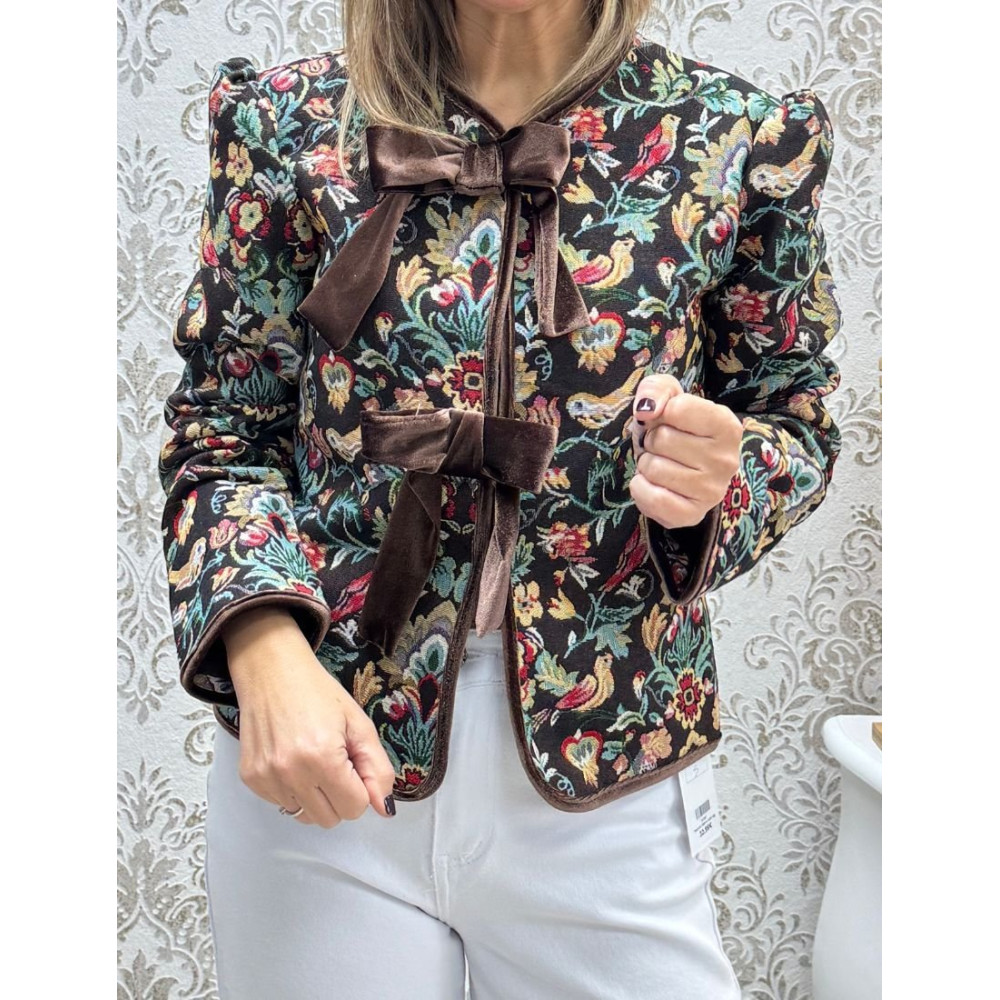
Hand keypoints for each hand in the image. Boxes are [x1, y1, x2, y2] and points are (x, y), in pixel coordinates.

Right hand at [221, 606, 396, 827]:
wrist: (271, 672)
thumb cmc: (318, 693)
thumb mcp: (358, 724)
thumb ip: (377, 769)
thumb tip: (384, 809)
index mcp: (323, 758)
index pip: (354, 807)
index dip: (361, 787)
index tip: (353, 763)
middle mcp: (291, 773)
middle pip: (330, 819)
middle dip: (340, 796)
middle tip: (335, 762)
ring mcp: (266, 779)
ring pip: (305, 816)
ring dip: (315, 796)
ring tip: (312, 760)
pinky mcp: (251, 779)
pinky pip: (282, 804)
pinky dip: (293, 790)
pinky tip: (292, 759)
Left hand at [628, 374, 742, 529]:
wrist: (684, 468)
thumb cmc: (676, 429)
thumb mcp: (669, 397)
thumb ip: (656, 389)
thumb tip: (646, 409)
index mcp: (727, 425)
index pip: (677, 408)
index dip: (661, 413)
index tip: (669, 421)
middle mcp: (726, 459)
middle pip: (661, 439)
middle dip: (651, 441)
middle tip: (664, 448)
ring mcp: (712, 490)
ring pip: (653, 468)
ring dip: (646, 465)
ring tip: (661, 464)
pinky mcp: (693, 514)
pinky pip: (653, 499)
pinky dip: (641, 489)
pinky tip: (652, 485)